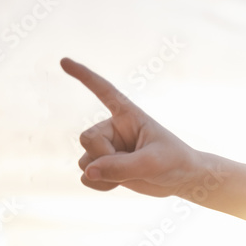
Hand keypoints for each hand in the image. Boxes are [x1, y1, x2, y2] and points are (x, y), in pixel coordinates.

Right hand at [62, 57, 201, 197]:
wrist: (181, 180)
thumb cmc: (173, 161)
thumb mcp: (152, 162)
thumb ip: (120, 167)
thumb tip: (88, 172)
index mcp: (128, 115)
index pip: (104, 91)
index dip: (84, 76)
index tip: (64, 61)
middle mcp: (113, 128)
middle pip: (86, 137)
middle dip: (103, 155)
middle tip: (130, 163)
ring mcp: (107, 148)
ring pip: (84, 160)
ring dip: (103, 173)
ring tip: (130, 173)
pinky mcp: (105, 167)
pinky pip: (87, 176)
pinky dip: (100, 184)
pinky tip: (118, 184)